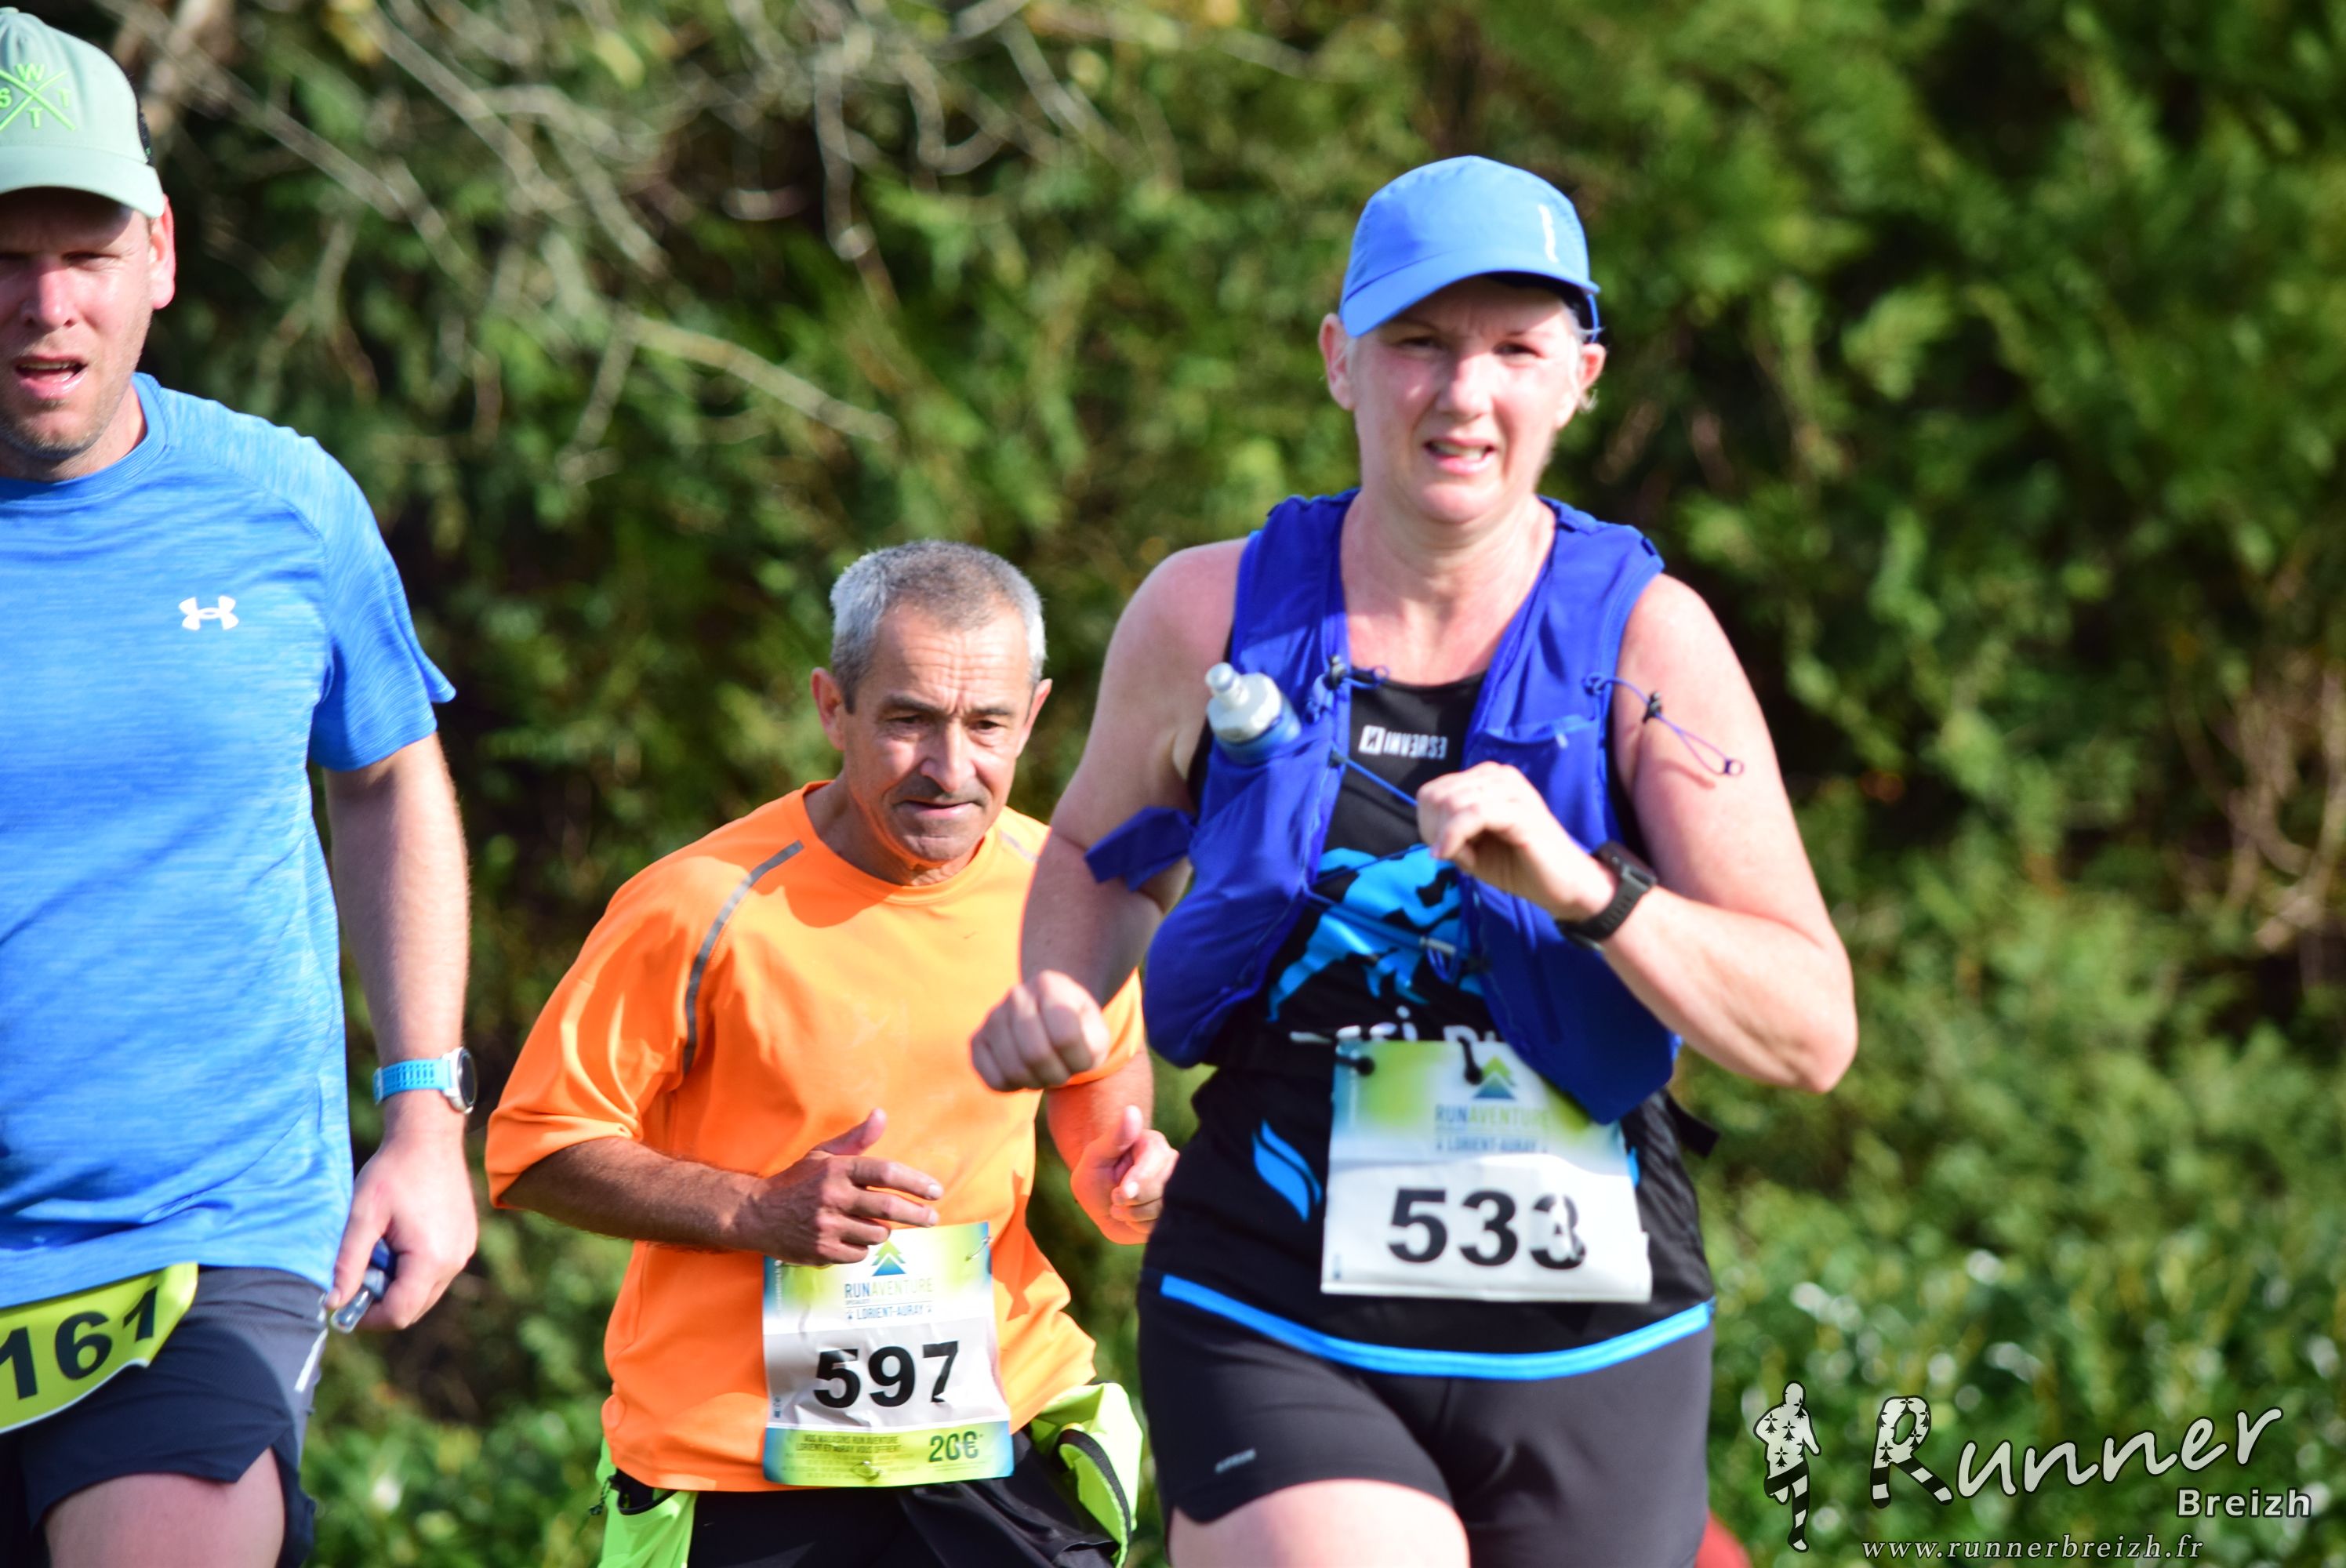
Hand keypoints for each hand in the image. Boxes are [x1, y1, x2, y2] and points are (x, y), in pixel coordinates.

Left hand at [330, 1094, 477, 1329]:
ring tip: (380, 1252)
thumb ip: (348, 1263)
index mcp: (431, 1259)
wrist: (429, 1137)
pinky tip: (399, 1242)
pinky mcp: (465, 1240)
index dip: (369, 1318)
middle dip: (383, 1302)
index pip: (400, 1314)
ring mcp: (464, 1250)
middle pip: (415, 1308)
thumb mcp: (363, 1215)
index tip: (346, 1302)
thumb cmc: (393, 1172)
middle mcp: (455, 1261)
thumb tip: (333, 1303)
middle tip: (359, 1274)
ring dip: (399, 1286)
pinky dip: (415, 1270)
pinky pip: (438, 1272)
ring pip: (427, 1292)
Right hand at [736, 1110, 941, 1265]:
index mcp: (837, 1170)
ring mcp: (826, 1226)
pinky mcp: (821, 1251)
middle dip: (917, 1214)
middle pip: (889, 1208)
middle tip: (932, 1217)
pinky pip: (859, 1253)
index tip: (935, 1191)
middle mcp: (833, 1197)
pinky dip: (862, 1247)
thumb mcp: (823, 1155)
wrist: (757, 1214)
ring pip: (876, 1234)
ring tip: (876, 1225)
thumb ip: (857, 1138)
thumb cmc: (797, 1182)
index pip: (886, 1173)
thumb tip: (881, 1114)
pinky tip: (852, 1238)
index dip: (916, 1182)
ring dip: (883, 1231)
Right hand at [971, 970, 1111, 1089]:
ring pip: (1014, 1070)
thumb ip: (1092, 1043)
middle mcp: (1017, 995)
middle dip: (1057, 1075)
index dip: (1080, 1061)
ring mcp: (993, 1017)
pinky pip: (993, 1079)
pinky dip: (1014, 1088)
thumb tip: (1065, 1051)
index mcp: (1050, 984)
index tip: (1084, 1060)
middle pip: (1036, 1054)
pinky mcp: (977, 1041)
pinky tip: (1025, 1075)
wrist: (1050, 1019)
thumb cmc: (1078, 1030)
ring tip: (1046, 1073)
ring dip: (1037, 1083)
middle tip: (1063, 1073)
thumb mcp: (1096, 1032)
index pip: (1065, 1037)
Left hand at [1068, 1104, 1177, 1244]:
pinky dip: (1141, 1227)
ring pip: (1163, 1208)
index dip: (1137, 1182)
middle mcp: (1171, 1164)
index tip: (1120, 1194)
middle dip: (1132, 1202)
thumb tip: (1132, 1110)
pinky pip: (1162, 1225)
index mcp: (1154, 1144)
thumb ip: (1114, 1137)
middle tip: (1115, 1198)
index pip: (1156, 1162)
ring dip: (1134, 1216)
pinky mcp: (1174, 1211)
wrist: (1101, 1207)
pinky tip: (1133, 1219)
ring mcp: (1176, 1189)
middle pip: (1162, 1188)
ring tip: (1121, 1208)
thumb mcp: (1095, 1156)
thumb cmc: (1095, 1176)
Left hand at [1416, 762, 1613, 920]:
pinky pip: (1473, 814)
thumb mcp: (1472, 852)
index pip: (1434, 790)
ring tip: (1459, 858)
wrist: (1562, 885)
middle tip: (1449, 855)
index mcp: (1487, 780)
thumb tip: (1430, 830)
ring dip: (1445, 835)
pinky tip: (1452, 856)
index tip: (1441, 848)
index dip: (1427, 822)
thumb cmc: (1517, 866)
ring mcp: (1512, 790)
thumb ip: (1448, 835)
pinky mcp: (1520, 810)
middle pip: (1439, 794)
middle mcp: (1500, 776)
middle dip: (1432, 829)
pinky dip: (1453, 836)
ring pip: (1453, 802)